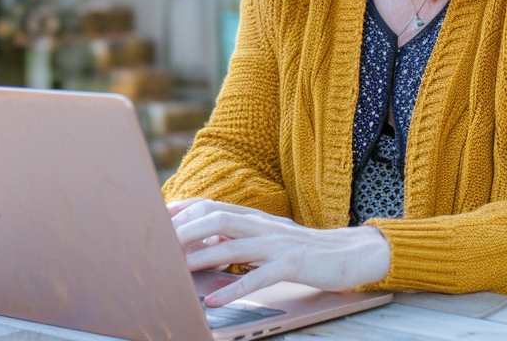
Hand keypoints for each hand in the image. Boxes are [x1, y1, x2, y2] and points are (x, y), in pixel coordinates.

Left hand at [168, 198, 390, 307]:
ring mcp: (277, 243)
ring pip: (233, 245)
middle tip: (160, 244)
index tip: (159, 218)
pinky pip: (258, 277)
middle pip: (217, 219)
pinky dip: (234, 288)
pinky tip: (215, 300)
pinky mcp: (291, 265)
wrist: (347, 254)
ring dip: (201, 257)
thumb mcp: (268, 238)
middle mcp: (263, 225)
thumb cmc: (302, 249)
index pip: (212, 206)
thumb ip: (239, 237)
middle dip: (185, 230)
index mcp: (255, 217)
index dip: (184, 210)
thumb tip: (205, 244)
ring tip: (177, 269)